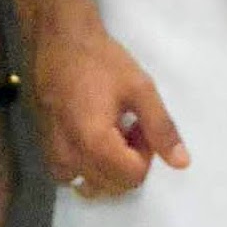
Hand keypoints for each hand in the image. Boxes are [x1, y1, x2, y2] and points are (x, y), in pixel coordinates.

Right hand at [29, 0, 189, 196]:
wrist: (57, 40)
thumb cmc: (100, 60)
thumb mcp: (140, 89)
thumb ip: (161, 128)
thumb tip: (181, 163)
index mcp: (94, 143)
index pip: (132, 177)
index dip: (145, 153)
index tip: (139, 124)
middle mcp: (69, 157)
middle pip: (113, 186)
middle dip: (128, 162)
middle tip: (128, 126)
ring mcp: (53, 155)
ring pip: (92, 185)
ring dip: (109, 168)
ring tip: (110, 131)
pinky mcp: (44, 148)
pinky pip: (70, 175)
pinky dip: (87, 166)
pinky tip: (91, 136)